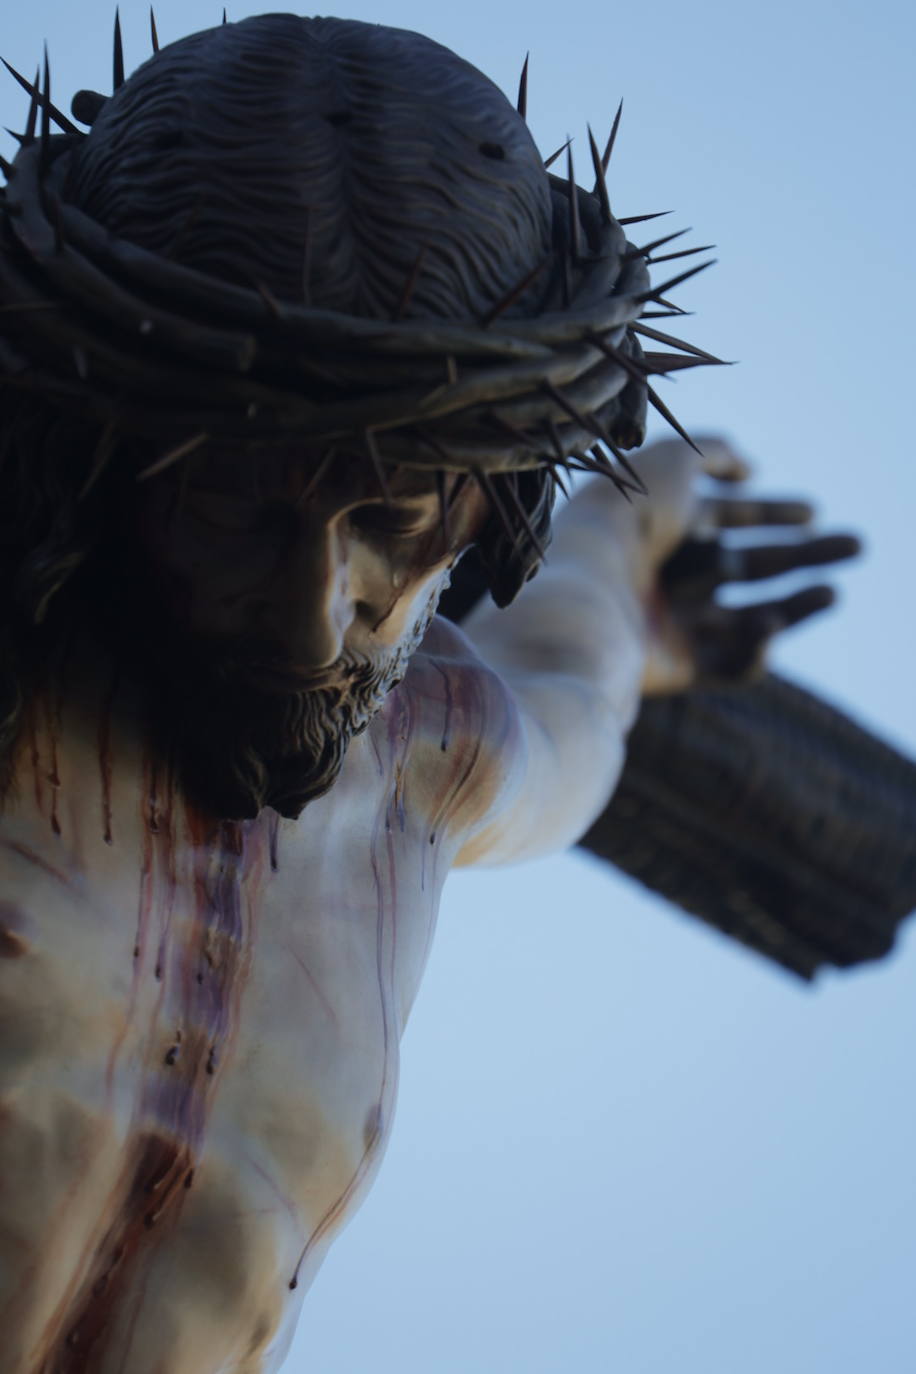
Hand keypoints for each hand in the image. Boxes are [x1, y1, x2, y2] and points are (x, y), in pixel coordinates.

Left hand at [629, 436, 860, 693]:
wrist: (589, 587)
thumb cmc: (627, 517)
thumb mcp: (673, 461)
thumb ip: (714, 454)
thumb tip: (751, 469)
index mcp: (661, 530)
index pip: (728, 520)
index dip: (773, 513)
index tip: (813, 512)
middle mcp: (666, 579)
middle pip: (748, 567)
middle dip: (803, 555)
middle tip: (857, 545)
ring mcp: (671, 626)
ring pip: (748, 617)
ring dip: (795, 605)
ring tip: (833, 591)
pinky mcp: (674, 669)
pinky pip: (729, 665)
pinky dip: (754, 650)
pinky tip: (766, 626)